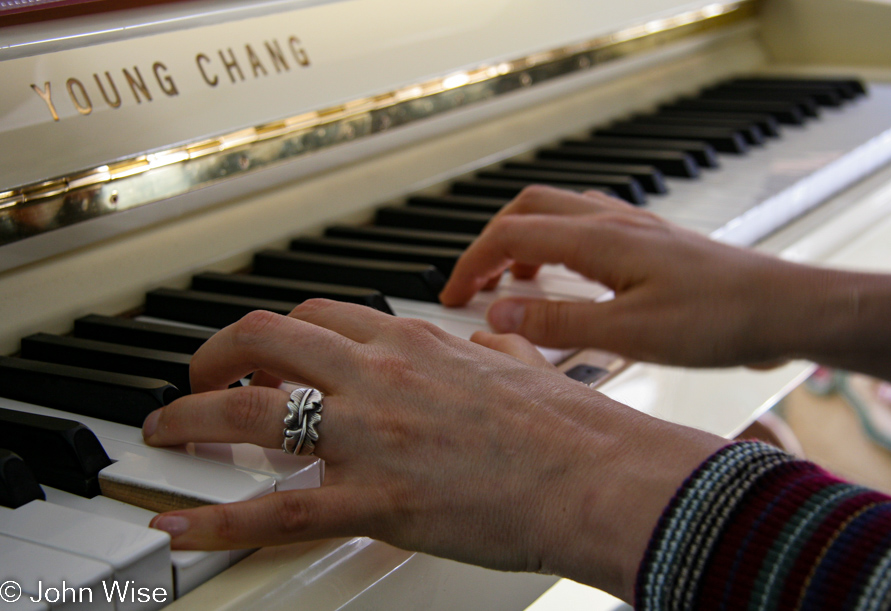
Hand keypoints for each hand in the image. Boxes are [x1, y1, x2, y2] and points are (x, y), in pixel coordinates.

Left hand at [142, 299, 724, 601]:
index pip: (322, 317)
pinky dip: (217, 520)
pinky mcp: (377, 499)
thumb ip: (490, 348)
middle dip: (217, 353)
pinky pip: (278, 509)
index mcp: (416, 343)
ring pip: (251, 408)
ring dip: (193, 414)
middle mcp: (381, 375)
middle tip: (200, 377)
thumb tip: (486, 341)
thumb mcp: (521, 364)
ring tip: (167, 430)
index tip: (265, 350)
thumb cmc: (569, 426)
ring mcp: (372, 435)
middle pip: (268, 339)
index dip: (279, 333)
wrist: (597, 474)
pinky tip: (181, 527)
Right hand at [440, 186, 802, 366]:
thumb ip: (558, 322)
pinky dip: (559, 247)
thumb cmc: (722, 319)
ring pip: (558, 214)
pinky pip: (588, 227)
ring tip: (512, 284)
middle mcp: (614, 222)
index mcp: (600, 239)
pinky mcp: (652, 243)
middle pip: (528, 210)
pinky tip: (568, 279)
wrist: (787, 308)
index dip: (472, 264)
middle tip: (472, 283)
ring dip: (524, 242)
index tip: (451, 294)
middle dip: (490, 243)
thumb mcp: (630, 332)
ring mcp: (635, 228)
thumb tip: (498, 314)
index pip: (512, 236)